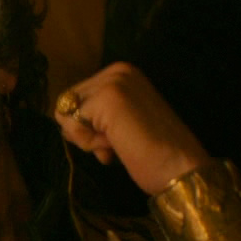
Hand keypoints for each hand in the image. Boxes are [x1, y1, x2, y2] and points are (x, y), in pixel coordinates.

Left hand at [53, 61, 211, 194]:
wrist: (181, 169)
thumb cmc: (153, 154)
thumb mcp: (120, 123)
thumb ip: (95, 114)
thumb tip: (59, 114)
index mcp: (123, 73)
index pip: (75, 99)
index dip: (89, 127)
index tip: (118, 137)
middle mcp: (117, 70)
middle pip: (66, 104)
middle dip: (85, 132)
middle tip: (119, 142)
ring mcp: (112, 82)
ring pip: (66, 115)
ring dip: (88, 139)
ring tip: (120, 143)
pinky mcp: (107, 98)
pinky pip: (71, 126)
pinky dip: (90, 144)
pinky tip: (116, 146)